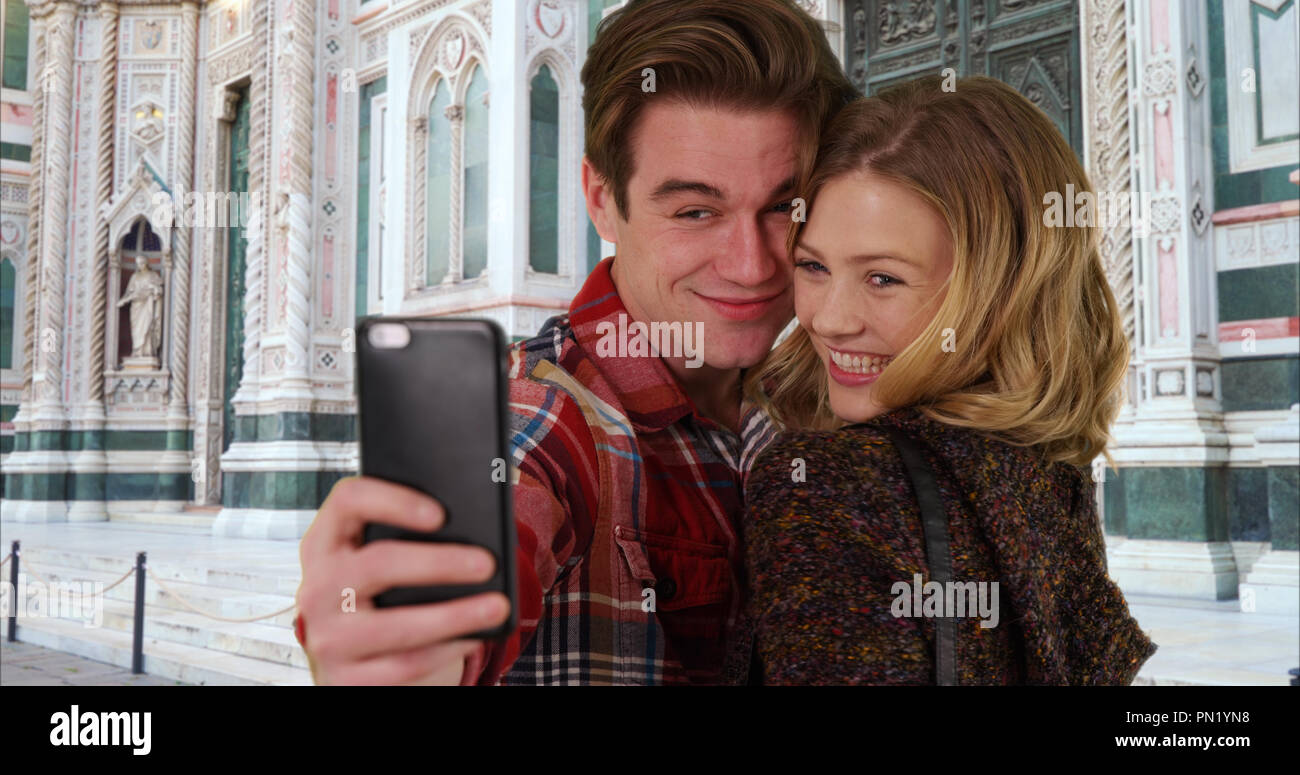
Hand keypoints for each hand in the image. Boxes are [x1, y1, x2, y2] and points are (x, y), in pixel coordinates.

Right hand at [296, 476, 510, 684]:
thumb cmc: (383, 594)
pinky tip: (474, 637)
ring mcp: (326, 638)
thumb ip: (409, 540)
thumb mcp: (383, 563)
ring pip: (396, 625)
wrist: (355, 660)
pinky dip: (445, 650)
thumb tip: (472, 535)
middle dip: (439, 563)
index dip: (393, 501)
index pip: (347, 501)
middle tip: (486, 563)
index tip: (441, 514)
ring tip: (497, 605)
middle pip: (378, 563)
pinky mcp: (343, 679)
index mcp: (325, 543)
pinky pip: (403, 666)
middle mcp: (316, 588)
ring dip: (455, 615)